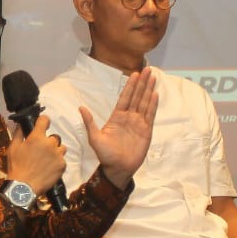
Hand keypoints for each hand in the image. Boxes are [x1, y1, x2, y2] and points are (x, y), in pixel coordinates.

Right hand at [5, 114, 65, 195]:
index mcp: (37, 137)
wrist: (24, 187)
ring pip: (61, 147)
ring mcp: (58, 154)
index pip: (45, 120)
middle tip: (40, 151)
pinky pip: (62, 159)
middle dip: (48, 142)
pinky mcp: (63, 165)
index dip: (43, 121)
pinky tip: (49, 168)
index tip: (42, 125)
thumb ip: (18, 134)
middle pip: (54, 137)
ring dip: (55, 151)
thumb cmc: (16, 166)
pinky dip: (57, 162)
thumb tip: (21, 124)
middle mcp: (50, 143)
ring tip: (47, 160)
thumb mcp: (12, 148)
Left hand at [84, 69, 158, 187]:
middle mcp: (128, 117)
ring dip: (148, 90)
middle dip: (141, 83)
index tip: (134, 74)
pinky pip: (150, 115)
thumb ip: (90, 122)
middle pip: (136, 96)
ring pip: (144, 102)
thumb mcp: (94, 138)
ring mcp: (138, 123)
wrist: (118, 168)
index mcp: (116, 117)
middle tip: (147, 69)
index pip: (124, 97)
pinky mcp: (146, 130)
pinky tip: (155, 94)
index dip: (130, 86)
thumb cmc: (105, 155)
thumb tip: (81, 107)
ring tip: (152, 77)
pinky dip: (153, 104)